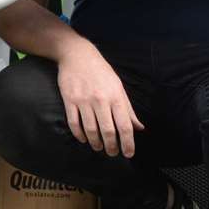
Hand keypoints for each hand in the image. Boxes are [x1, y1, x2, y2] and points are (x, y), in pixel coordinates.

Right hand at [56, 42, 143, 157]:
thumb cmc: (101, 72)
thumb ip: (128, 109)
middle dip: (111, 146)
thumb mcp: (118, 87)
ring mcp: (83, 100)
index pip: (125, 126)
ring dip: (95, 142)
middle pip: (108, 131)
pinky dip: (79, 134)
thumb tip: (139, 128)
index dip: (128, 143)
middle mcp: (100, 100)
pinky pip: (74, 122)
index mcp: (116, 97)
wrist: (77, 55)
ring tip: (98, 147)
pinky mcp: (69, 99)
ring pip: (90, 129)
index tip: (128, 153)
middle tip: (112, 153)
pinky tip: (83, 139)